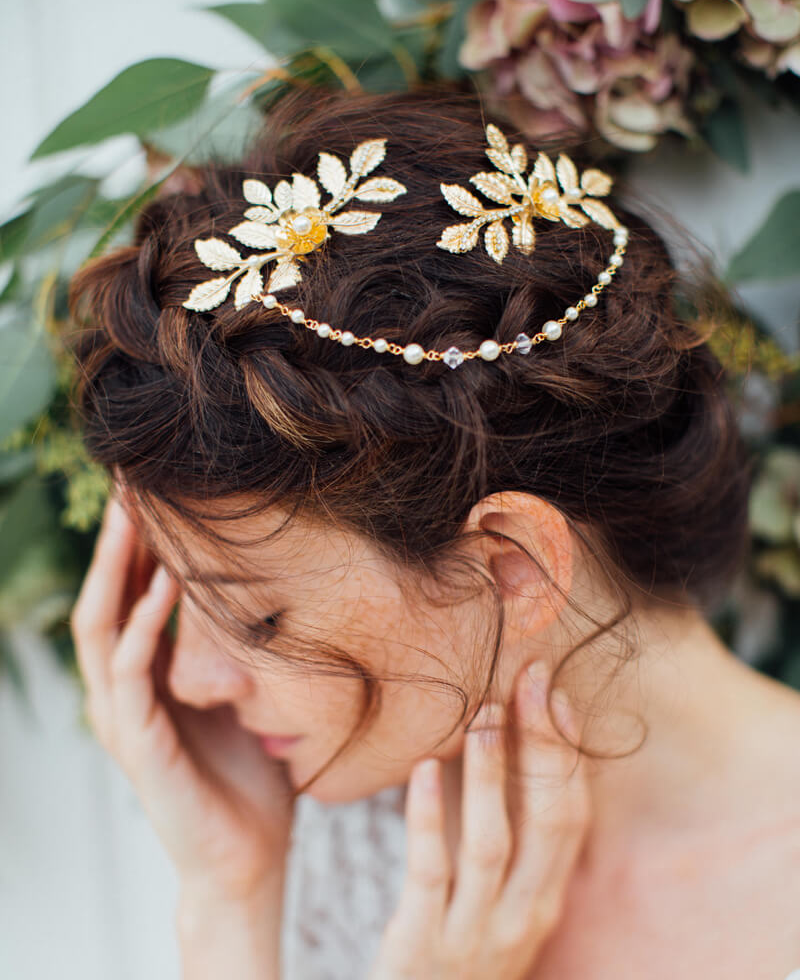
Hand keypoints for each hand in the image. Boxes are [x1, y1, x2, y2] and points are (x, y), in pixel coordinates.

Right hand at [71, 491, 295, 903]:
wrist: (248, 856)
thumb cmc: (251, 774)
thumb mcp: (245, 694)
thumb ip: (240, 648)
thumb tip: (274, 589)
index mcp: (143, 678)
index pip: (125, 595)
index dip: (133, 544)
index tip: (148, 490)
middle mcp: (121, 692)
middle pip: (102, 596)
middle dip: (114, 540)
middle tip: (127, 482)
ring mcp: (121, 718)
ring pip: (100, 624)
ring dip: (116, 567)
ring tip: (132, 514)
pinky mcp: (136, 745)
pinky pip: (131, 672)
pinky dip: (143, 623)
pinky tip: (165, 585)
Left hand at [367, 662, 589, 979]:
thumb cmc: (459, 955)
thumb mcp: (501, 906)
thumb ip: (510, 848)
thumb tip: (501, 758)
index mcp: (545, 901)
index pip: (571, 818)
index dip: (568, 755)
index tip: (557, 696)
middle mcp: (524, 917)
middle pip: (546, 820)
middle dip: (542, 746)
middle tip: (530, 681)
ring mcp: (476, 933)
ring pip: (492, 842)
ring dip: (491, 772)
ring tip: (483, 712)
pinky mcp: (423, 945)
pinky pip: (430, 872)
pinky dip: (429, 817)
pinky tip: (422, 769)